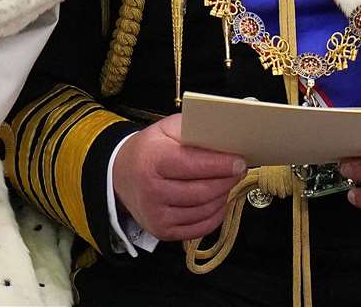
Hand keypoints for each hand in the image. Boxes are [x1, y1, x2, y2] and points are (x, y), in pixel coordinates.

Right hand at [112, 114, 246, 242]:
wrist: (120, 175)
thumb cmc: (150, 149)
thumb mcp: (166, 129)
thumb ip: (194, 129)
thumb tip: (227, 136)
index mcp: (153, 161)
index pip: (193, 165)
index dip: (220, 164)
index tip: (240, 161)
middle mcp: (152, 191)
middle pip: (202, 191)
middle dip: (227, 180)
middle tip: (239, 170)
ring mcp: (156, 215)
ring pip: (204, 210)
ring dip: (223, 196)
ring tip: (228, 183)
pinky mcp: (162, 231)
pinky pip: (199, 227)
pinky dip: (215, 214)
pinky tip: (219, 201)